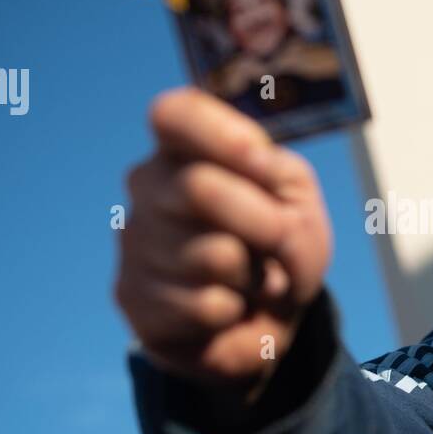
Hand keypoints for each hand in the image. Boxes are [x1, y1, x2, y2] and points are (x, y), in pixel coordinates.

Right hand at [114, 87, 332, 402]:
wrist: (261, 319)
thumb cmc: (278, 247)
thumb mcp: (300, 205)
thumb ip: (281, 179)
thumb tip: (249, 164)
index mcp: (186, 147)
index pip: (174, 114)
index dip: (219, 135)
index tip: (260, 162)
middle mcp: (148, 185)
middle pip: (198, 187)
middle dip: (260, 224)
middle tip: (274, 243)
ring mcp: (134, 240)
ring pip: (211, 255)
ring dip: (252, 275)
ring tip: (246, 276)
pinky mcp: (131, 296)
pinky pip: (204, 304)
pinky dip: (235, 310)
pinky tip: (224, 305)